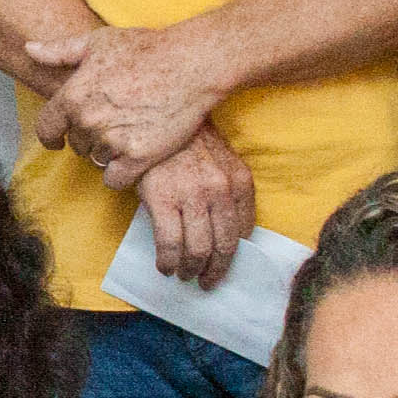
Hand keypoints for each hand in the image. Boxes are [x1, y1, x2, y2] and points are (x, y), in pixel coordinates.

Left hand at [24, 21, 228, 184]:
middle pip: (76, 145)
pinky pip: (116, 180)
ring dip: (109, 152)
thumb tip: (28, 48)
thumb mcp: (99, 41)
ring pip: (97, 160)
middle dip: (89, 137)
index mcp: (73, 95)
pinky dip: (122, 174)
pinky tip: (134, 158)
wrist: (191, 63)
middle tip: (114, 122)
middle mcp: (88, 120)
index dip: (52, 136)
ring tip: (130, 132)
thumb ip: (59, 50)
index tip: (57, 140)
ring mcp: (113, 140)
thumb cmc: (146, 48)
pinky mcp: (139, 156)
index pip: (47, 128)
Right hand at [136, 130, 257, 291]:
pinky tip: (165, 266)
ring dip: (190, 270)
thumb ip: (229, 192)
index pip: (243, 232)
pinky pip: (169, 244)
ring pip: (197, 251)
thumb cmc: (187, 141)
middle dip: (214, 271)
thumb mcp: (221, 160)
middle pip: (222, 247)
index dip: (232, 255)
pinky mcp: (162, 199)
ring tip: (183, 274)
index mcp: (240, 181)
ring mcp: (191, 196)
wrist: (154, 117)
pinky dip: (168, 262)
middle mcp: (220, 190)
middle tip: (205, 281)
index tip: (221, 265)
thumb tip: (227, 232)